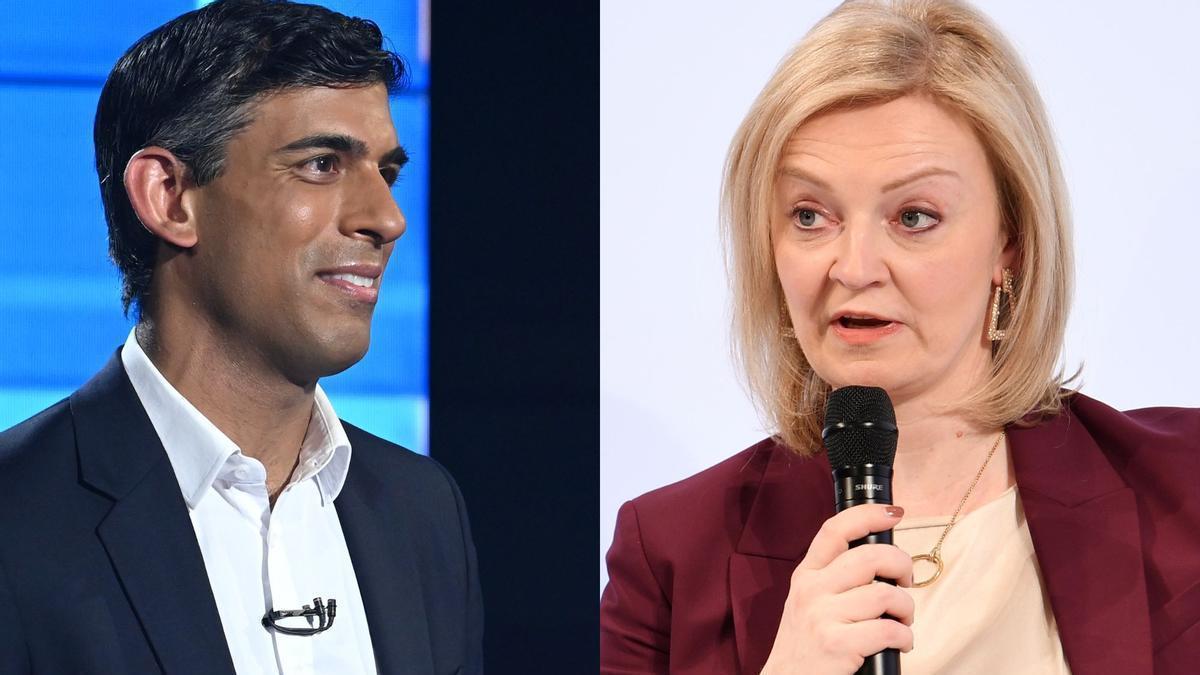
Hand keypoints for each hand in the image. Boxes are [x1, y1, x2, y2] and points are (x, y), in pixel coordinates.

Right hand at [760, 504, 913, 674]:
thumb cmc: (807, 645)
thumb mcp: (809, 602)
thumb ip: (834, 578)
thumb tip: (879, 559)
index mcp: (807, 575)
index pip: (834, 530)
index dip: (867, 515)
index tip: (893, 513)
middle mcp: (812, 590)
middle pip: (870, 557)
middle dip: (901, 565)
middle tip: (906, 581)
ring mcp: (822, 616)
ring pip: (884, 595)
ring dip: (906, 609)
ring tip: (902, 621)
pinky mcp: (837, 644)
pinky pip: (888, 630)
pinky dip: (904, 637)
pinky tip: (900, 643)